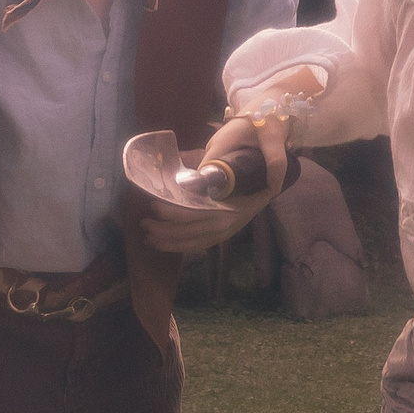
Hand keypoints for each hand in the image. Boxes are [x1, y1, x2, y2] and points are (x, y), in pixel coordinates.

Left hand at [139, 110, 290, 254]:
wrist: (270, 179)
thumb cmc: (247, 167)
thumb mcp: (228, 165)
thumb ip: (207, 171)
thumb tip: (180, 174)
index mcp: (227, 208)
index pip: (194, 213)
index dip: (172, 212)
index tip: (154, 204)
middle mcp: (227, 224)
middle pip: (189, 232)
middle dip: (163, 230)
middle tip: (143, 221)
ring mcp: (226, 232)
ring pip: (192, 243)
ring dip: (168, 242)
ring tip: (147, 237)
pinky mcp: (223, 236)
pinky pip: (199, 246)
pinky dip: (180, 247)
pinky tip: (163, 245)